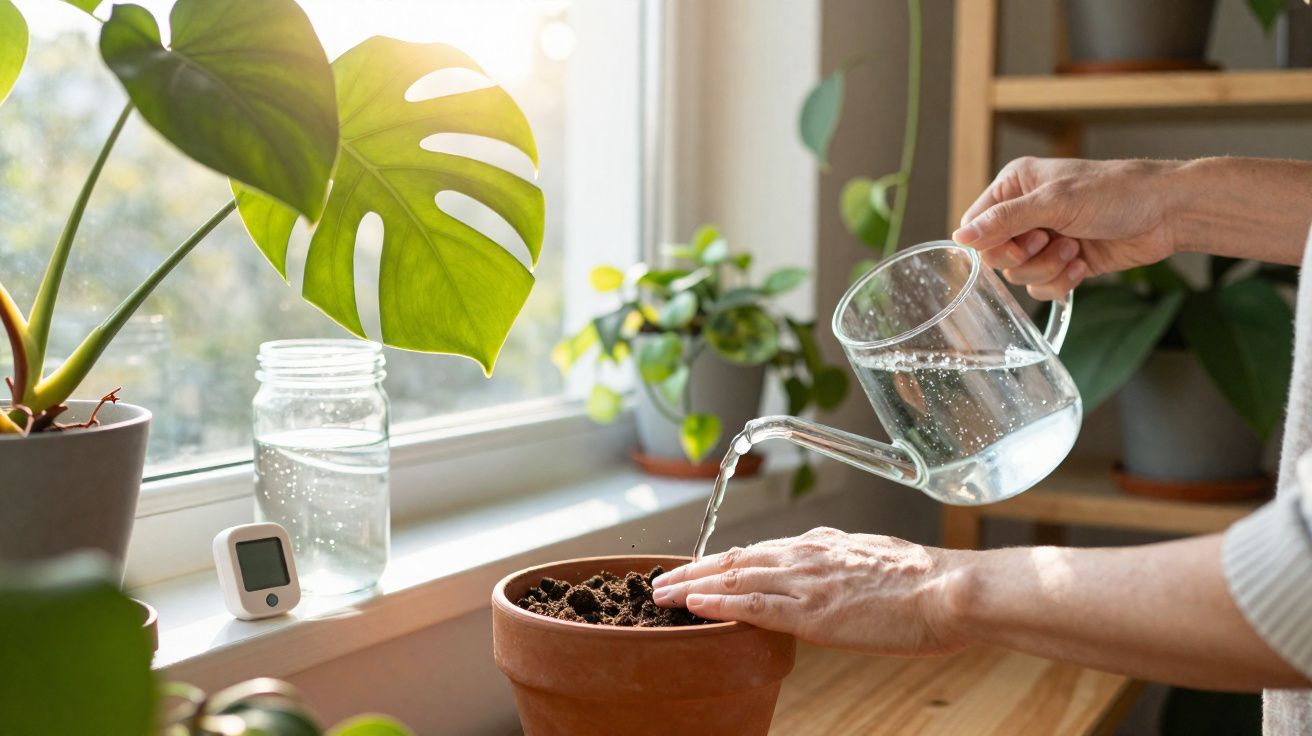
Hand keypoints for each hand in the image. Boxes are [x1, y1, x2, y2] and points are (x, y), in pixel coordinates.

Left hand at [652, 527, 963, 655]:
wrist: (949, 591)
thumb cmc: (925, 582)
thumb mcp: (875, 558)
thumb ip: (844, 559)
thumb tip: (829, 559)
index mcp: (822, 546)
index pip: (760, 551)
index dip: (724, 561)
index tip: (699, 569)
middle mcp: (806, 557)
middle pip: (736, 561)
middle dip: (695, 572)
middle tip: (661, 582)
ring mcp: (805, 583)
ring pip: (735, 579)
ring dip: (693, 586)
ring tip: (662, 595)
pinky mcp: (811, 612)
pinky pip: (753, 605)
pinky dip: (719, 603)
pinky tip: (694, 605)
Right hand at [952, 157, 1182, 299]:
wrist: (1167, 213)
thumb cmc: (1116, 192)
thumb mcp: (1054, 202)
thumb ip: (1004, 221)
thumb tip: (960, 237)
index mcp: (1016, 186)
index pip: (976, 225)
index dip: (991, 243)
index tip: (1019, 244)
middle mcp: (1026, 213)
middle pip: (996, 255)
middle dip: (1026, 258)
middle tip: (1051, 241)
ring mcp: (1046, 239)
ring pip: (1020, 275)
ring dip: (1047, 270)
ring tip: (1074, 251)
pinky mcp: (1064, 262)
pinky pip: (1042, 287)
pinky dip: (1061, 282)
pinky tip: (1082, 266)